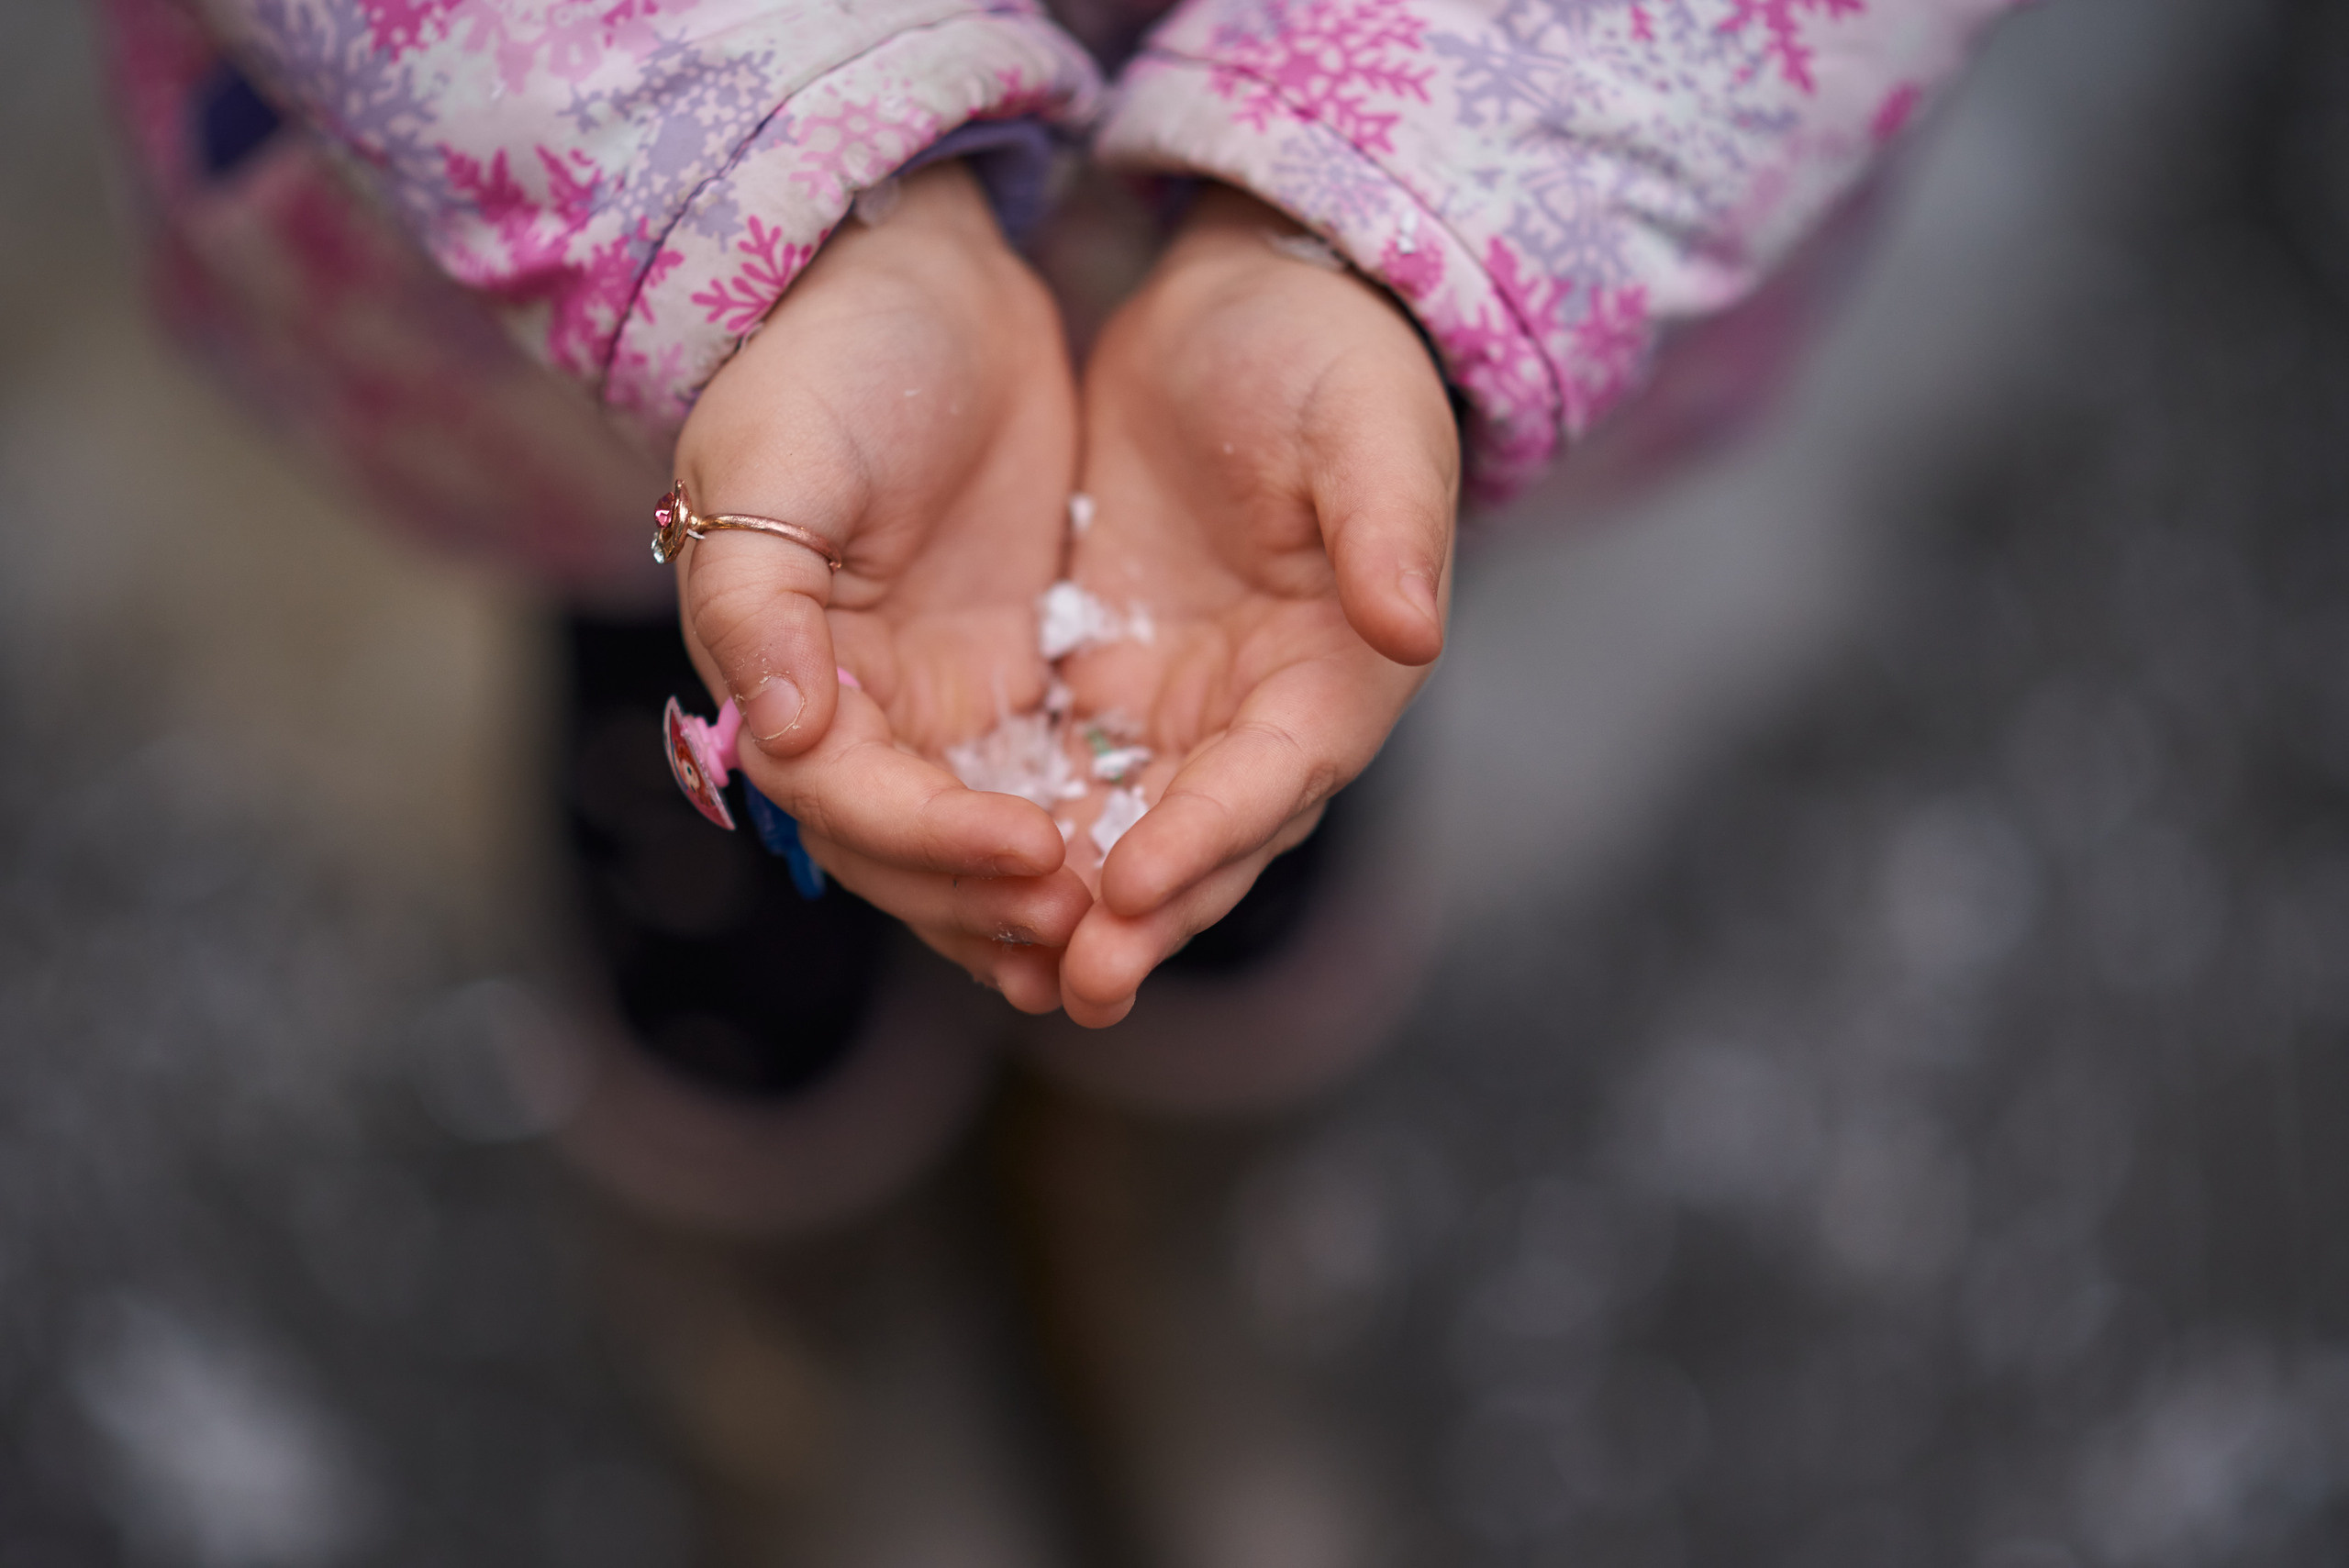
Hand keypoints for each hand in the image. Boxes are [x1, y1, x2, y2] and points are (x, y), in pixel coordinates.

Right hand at [673, 162, 1089, 1011]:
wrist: (915, 283)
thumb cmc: (828, 360)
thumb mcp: (773, 461)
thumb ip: (762, 602)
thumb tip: (784, 731)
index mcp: (783, 672)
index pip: (850, 801)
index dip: (935, 844)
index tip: (1031, 853)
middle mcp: (851, 710)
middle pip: (908, 853)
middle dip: (988, 899)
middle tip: (1088, 927)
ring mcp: (930, 702)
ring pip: (971, 842)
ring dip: (1028, 900)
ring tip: (1112, 941)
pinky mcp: (1004, 679)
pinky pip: (1036, 786)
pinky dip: (1073, 839)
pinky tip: (1131, 880)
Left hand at [1056, 186, 1459, 1026]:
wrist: (1250, 306)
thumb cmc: (1328, 357)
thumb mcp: (1366, 422)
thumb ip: (1388, 523)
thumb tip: (1413, 625)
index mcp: (1345, 665)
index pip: (1277, 774)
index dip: (1210, 835)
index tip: (1133, 883)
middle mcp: (1271, 712)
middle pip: (1208, 837)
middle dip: (1145, 915)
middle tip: (1077, 983)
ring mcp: (1193, 708)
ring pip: (1136, 830)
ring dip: (1086, 905)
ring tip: (1023, 971)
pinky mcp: (1119, 685)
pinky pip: (1075, 781)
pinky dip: (1038, 838)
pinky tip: (975, 885)